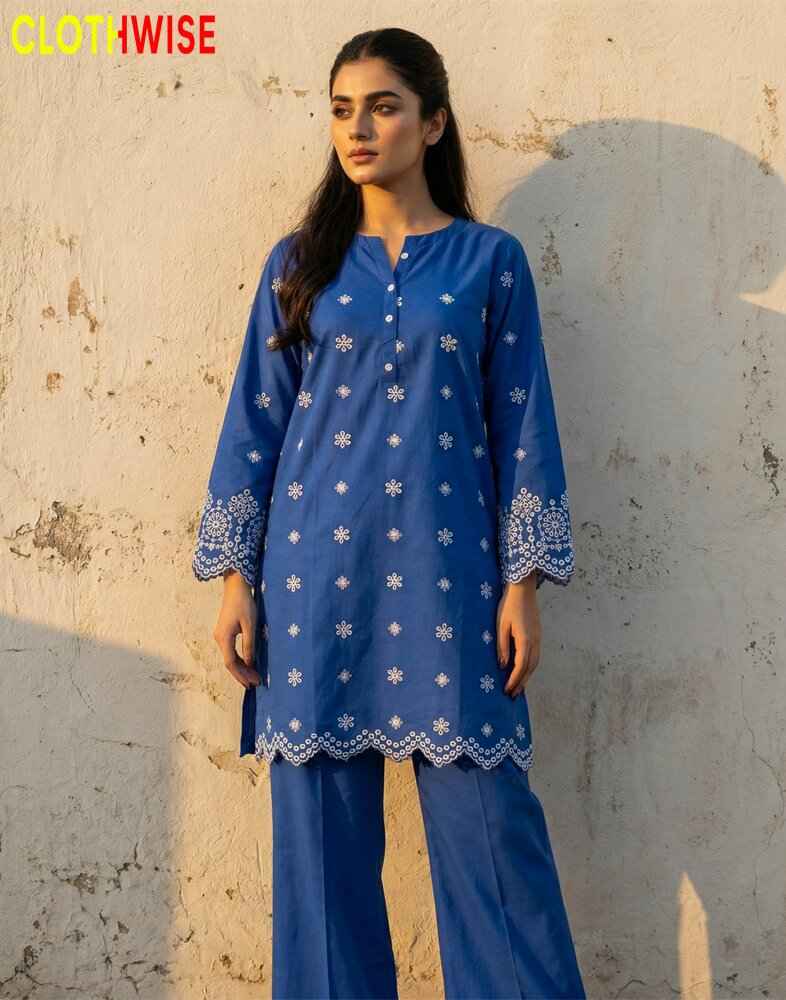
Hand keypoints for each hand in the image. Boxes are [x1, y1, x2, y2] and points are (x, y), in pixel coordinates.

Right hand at [212, 569, 261, 688]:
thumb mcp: (250, 625)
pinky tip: (249, 663)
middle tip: (256, 683)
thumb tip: (250, 663)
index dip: (241, 675)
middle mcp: (219, 639)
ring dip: (242, 668)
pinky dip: (240, 659)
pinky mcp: (224, 633)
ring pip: (230, 657)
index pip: (230, 663)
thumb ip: (249, 645)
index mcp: (223, 638)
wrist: (235, 587)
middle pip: (230, 662)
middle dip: (242, 674)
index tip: (252, 683)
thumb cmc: (244, 604)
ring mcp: (220, 636)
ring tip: (254, 676)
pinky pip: (231, 651)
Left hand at [496, 574, 540, 696]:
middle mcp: (535, 641)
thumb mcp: (501, 626)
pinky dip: (529, 667)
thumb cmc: (509, 606)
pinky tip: (523, 670)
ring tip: (518, 687)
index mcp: (525, 639)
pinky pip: (535, 655)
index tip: (507, 690)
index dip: (514, 680)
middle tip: (513, 695)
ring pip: (535, 662)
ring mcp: (538, 638)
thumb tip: (503, 666)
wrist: (523, 589)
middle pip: (530, 667)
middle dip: (522, 682)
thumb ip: (502, 646)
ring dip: (527, 676)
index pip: (521, 665)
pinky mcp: (537, 635)